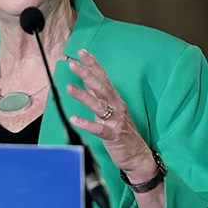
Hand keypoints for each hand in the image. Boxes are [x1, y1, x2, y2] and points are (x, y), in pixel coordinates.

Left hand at [66, 49, 151, 172]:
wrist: (138, 156)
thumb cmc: (121, 131)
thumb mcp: (109, 110)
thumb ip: (98, 95)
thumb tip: (85, 79)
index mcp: (114, 99)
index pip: (103, 77)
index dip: (93, 64)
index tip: (81, 52)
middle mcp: (116, 106)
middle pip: (101, 87)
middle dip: (87, 74)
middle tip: (73, 65)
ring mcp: (116, 121)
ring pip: (99, 105)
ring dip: (84, 96)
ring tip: (69, 88)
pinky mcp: (113, 136)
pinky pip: (99, 129)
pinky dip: (87, 124)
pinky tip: (74, 119)